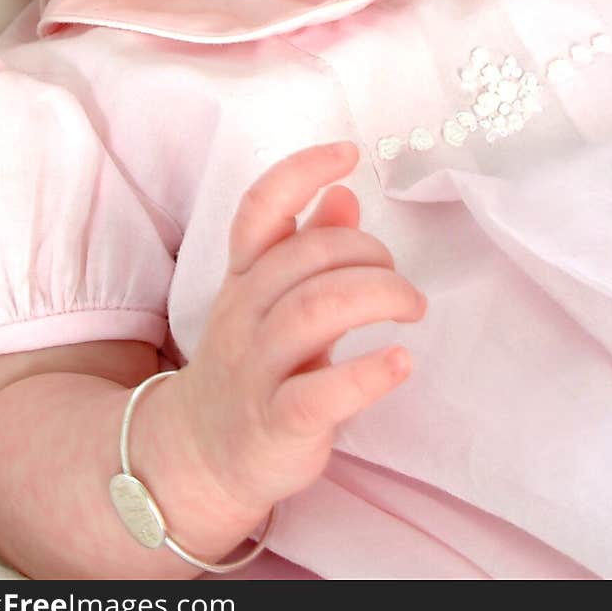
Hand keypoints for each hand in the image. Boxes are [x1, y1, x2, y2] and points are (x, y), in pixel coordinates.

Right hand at [176, 141, 426, 511]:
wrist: (200, 456)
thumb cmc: (253, 365)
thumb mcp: (272, 301)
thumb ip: (309, 248)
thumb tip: (344, 194)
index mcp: (243, 277)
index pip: (260, 209)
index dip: (301, 171)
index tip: (349, 153)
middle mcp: (243, 314)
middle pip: (305, 259)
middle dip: (367, 253)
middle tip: (400, 282)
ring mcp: (256, 370)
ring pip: (314, 311)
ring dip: (377, 297)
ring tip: (412, 308)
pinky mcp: (277, 423)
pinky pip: (321, 393)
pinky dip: (368, 374)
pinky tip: (400, 362)